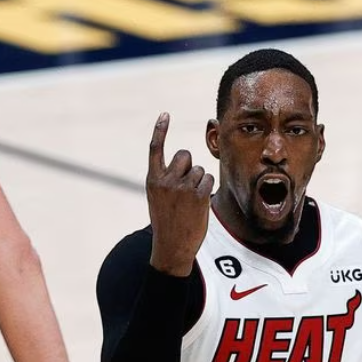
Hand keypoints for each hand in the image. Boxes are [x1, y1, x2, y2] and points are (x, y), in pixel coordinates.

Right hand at [147, 113, 213, 275]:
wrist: (171, 247)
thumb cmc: (166, 222)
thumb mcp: (157, 198)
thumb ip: (166, 179)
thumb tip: (184, 162)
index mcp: (153, 180)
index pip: (155, 149)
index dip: (160, 130)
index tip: (165, 114)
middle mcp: (166, 181)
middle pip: (184, 155)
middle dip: (188, 165)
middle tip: (185, 186)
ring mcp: (183, 188)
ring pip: (199, 169)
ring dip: (199, 181)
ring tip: (190, 201)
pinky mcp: (199, 195)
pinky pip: (209, 178)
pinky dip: (207, 188)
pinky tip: (199, 203)